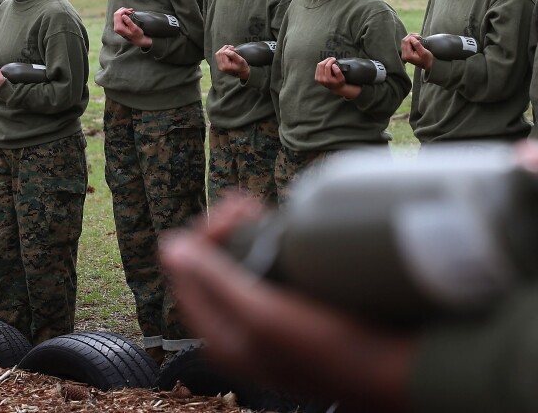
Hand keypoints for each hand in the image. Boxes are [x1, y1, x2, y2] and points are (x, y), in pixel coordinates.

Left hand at [112, 7, 152, 48]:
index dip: (124, 11)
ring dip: (124, 11)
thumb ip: (128, 22)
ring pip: (117, 14)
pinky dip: (124, 13)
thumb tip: (123, 16)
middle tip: (131, 10)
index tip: (131, 12)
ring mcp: (117, 26)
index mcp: (119, 28)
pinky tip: (129, 13)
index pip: (117, 15)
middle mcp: (116, 27)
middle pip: (116, 14)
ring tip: (131, 11)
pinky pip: (119, 17)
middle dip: (124, 10)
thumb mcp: (134, 28)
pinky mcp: (119, 25)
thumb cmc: (137, 34)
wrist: (137, 40)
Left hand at [161, 193, 414, 411]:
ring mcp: (266, 320)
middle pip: (210, 267)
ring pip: (236, 266)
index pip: (187, 275)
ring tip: (255, 205)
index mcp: (220, 337)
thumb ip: (216, 282)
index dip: (200, 237)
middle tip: (243, 201)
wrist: (402, 369)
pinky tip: (278, 227)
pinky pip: (264, 270)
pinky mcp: (293, 311)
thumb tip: (169, 246)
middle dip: (220, 230)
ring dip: (240, 233)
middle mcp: (237, 330)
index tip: (229, 211)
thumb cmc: (335, 349)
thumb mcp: (266, 315)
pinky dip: (265, 245)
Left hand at [215, 45, 250, 79]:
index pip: (223, 53)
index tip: (235, 51)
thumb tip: (226, 51)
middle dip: (226, 49)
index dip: (229, 49)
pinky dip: (223, 53)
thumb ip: (233, 55)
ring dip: (224, 50)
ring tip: (231, 50)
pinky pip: (218, 56)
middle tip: (233, 49)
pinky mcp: (219, 65)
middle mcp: (221, 67)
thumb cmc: (242, 67)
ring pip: (218, 54)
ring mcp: (219, 66)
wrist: (242, 73)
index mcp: (225, 66)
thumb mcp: (240, 60)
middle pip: (219, 53)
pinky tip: (228, 53)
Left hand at [315, 57, 360, 99]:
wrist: (335, 88)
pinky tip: (327, 64)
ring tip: (330, 60)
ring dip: (324, 61)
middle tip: (332, 58)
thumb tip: (333, 65)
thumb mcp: (341, 78)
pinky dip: (322, 64)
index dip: (331, 61)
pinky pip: (318, 67)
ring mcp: (318, 78)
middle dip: (327, 60)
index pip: (327, 66)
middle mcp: (321, 79)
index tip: (334, 59)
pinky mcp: (316, 77)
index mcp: (327, 79)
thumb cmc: (339, 82)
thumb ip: (338, 71)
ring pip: (319, 65)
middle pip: (321, 65)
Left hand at [401, 33, 433, 70]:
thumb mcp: (424, 52)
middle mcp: (404, 55)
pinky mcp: (406, 53)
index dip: (412, 37)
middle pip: (404, 41)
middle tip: (418, 36)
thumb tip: (412, 38)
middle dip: (410, 37)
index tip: (419, 37)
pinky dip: (410, 41)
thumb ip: (417, 45)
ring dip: (410, 38)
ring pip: (404, 42)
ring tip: (418, 37)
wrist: (428, 65)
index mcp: (407, 55)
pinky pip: (406, 44)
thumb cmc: (427, 59)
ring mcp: (404, 54)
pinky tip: (415, 40)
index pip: (406, 42)